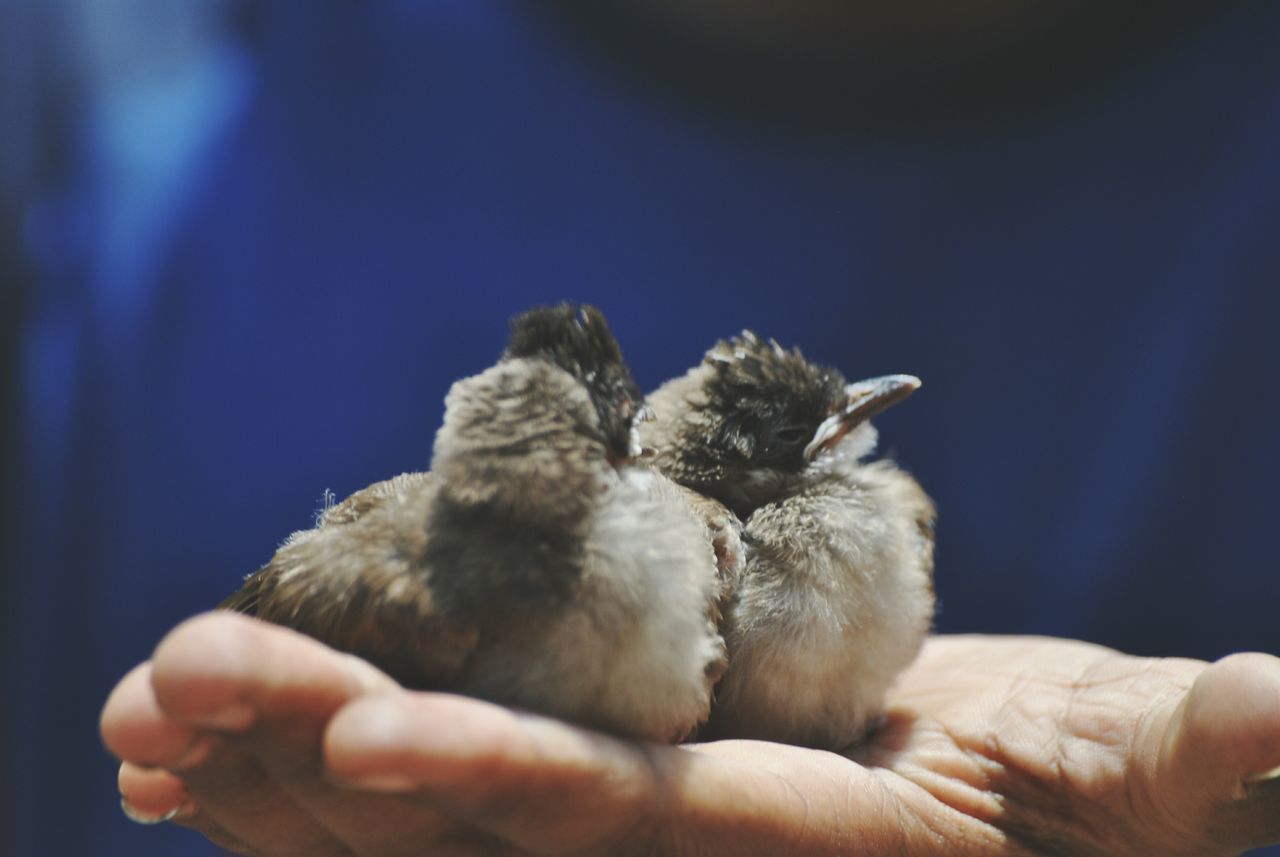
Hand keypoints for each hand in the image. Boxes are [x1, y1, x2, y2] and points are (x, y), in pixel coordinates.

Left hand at [101, 612, 1279, 855]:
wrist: (1025, 811)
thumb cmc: (1100, 805)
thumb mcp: (1149, 773)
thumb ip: (1198, 756)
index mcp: (813, 847)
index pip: (642, 824)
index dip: (511, 781)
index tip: (369, 730)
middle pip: (490, 801)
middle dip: (324, 748)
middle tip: (163, 682)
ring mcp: (635, 825)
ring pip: (444, 780)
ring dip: (290, 737)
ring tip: (149, 690)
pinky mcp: (612, 774)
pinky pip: (457, 756)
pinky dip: (332, 741)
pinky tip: (225, 723)